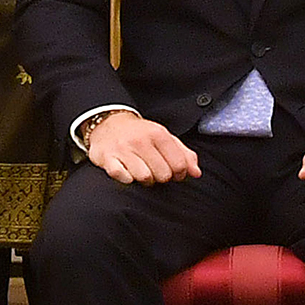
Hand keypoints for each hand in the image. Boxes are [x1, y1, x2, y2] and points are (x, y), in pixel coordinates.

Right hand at [86, 112, 200, 183]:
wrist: (108, 124)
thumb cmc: (140, 134)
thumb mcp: (164, 137)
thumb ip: (184, 154)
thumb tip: (196, 173)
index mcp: (158, 134)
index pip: (179, 164)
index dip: (180, 174)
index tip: (174, 173)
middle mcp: (141, 140)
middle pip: (163, 174)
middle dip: (162, 177)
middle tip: (156, 171)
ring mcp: (123, 150)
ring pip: (144, 178)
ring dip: (145, 180)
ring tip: (143, 172)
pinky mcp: (107, 159)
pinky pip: (123, 178)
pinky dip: (127, 179)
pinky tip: (128, 172)